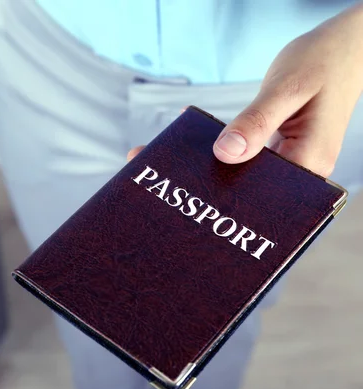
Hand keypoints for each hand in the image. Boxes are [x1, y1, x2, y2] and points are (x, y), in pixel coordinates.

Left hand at [211, 3, 362, 177]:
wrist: (342, 48)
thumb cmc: (322, 62)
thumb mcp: (285, 88)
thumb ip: (255, 121)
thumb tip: (225, 153)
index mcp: (310, 160)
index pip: (264, 193)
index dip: (231, 188)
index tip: (201, 178)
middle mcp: (305, 166)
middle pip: (256, 187)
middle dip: (225, 175)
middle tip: (193, 163)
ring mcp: (295, 158)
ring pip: (253, 172)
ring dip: (227, 162)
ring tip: (198, 153)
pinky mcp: (285, 148)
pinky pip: (255, 156)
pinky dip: (236, 148)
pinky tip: (214, 141)